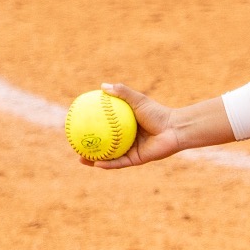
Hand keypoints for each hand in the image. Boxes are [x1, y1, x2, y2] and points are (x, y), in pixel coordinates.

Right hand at [84, 83, 227, 168]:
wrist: (175, 128)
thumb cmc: (158, 113)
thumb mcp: (138, 100)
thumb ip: (122, 92)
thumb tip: (102, 86)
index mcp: (125, 126)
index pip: (104, 127)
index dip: (90, 126)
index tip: (75, 124)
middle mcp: (126, 139)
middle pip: (103, 144)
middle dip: (89, 146)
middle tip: (74, 143)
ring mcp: (131, 150)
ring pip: (109, 157)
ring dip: (94, 159)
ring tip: (80, 158)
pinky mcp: (137, 160)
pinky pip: (119, 163)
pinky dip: (108, 164)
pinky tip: (96, 163)